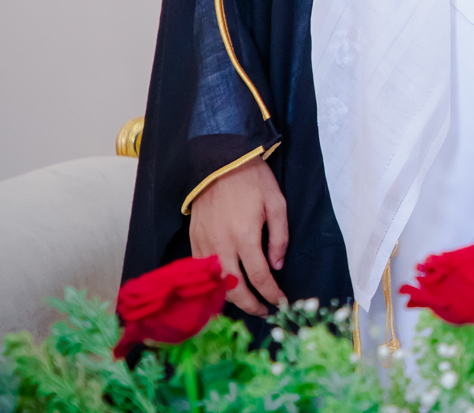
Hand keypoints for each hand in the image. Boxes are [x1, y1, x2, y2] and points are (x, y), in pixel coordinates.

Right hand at [188, 158, 287, 315]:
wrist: (219, 163)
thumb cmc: (253, 181)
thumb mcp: (277, 204)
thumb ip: (279, 238)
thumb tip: (277, 266)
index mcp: (245, 237)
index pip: (259, 277)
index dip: (271, 294)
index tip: (280, 302)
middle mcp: (222, 246)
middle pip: (233, 289)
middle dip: (250, 305)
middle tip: (263, 311)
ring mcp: (204, 245)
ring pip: (215, 284)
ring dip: (230, 298)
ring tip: (246, 303)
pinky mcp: (193, 240)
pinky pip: (202, 271)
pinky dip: (213, 284)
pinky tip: (224, 287)